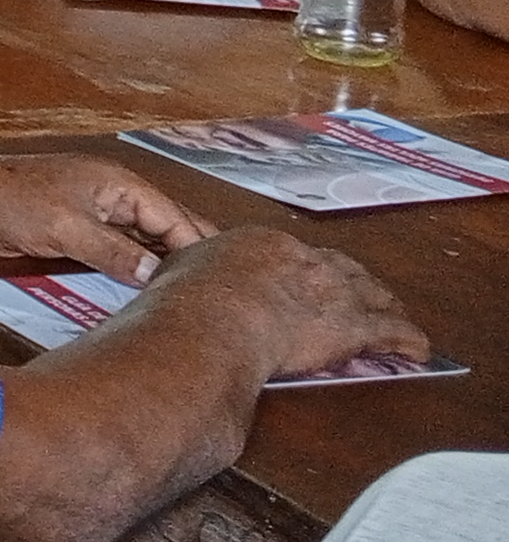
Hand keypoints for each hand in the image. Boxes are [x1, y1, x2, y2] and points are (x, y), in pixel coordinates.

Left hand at [0, 154, 210, 280]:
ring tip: (191, 292)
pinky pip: (121, 246)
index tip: (222, 278)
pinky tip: (147, 286)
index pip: (174, 217)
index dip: (198, 247)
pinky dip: (136, 263)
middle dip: (189, 252)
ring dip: (163, 261)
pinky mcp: (80, 227)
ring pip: (144, 239)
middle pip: (165, 226)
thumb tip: (154, 275)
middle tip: (218, 288)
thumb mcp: (67, 229)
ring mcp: (97, 210)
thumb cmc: (11, 203)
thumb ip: (113, 252)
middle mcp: (114, 193)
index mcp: (119, 183)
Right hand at [143, 225, 425, 379]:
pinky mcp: (352, 326)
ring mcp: (332, 290)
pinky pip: (390, 332)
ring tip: (397, 316)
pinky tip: (418, 348)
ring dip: (387, 306)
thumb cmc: (187, 302)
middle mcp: (304, 260)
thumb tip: (175, 283)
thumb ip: (190, 275)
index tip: (305, 279)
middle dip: (353, 282)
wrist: (214, 320)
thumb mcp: (178, 274)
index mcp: (263, 244)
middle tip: (363, 293)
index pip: (293, 255)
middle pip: (340, 268)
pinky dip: (408, 340)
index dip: (304, 269)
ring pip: (371, 295)